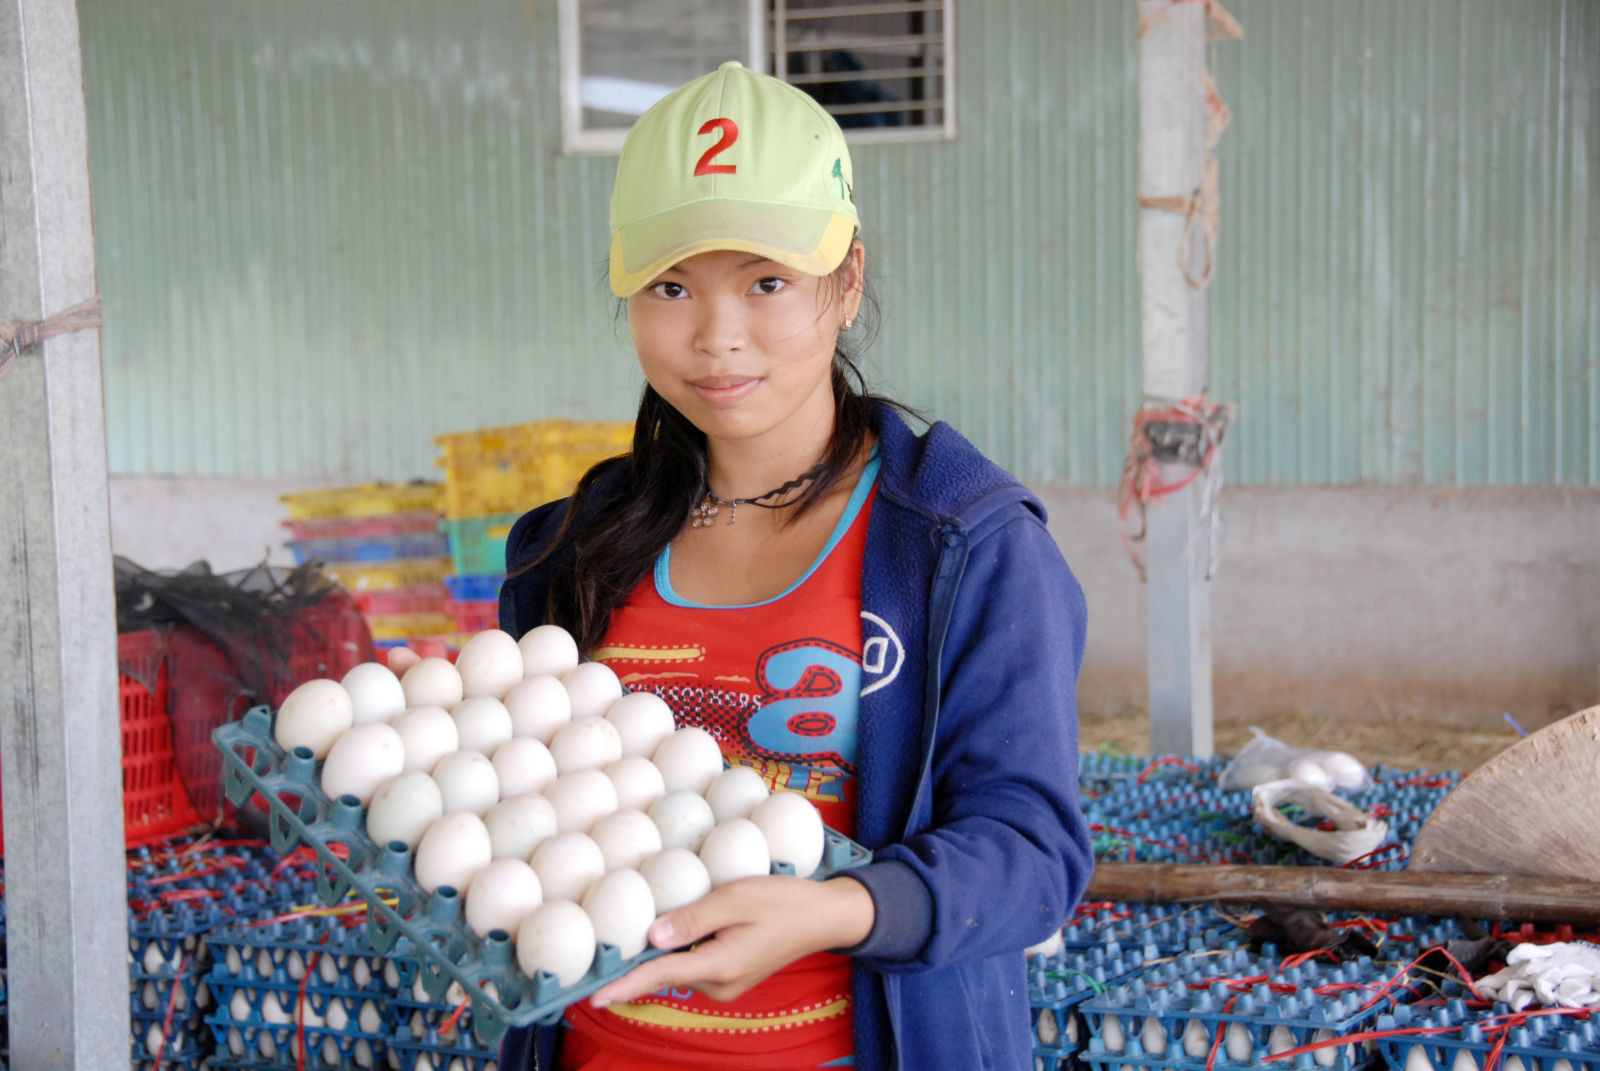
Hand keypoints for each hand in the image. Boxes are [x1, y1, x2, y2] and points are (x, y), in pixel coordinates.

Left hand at [589, 875, 874, 1005]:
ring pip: (680, 968)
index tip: (593, 997)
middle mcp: (720, 984)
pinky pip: (696, 965)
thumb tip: (653, 937)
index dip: (624, 985)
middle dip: (637, 963)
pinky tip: (679, 929)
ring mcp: (727, 984)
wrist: (823, 917)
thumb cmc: (783, 901)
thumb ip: (694, 918)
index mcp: (719, 965)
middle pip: (666, 973)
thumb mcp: (737, 898)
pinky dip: (681, 951)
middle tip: (607, 948)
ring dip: (663, 952)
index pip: (660, 975)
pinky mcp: (732, 976)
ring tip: (647, 925)